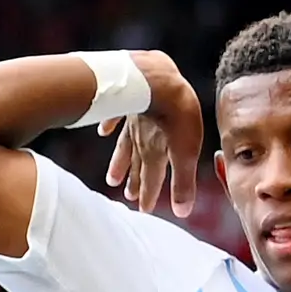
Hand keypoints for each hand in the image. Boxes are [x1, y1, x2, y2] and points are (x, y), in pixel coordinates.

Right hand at [103, 51, 208, 220]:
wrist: (156, 78)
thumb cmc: (175, 113)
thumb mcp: (185, 151)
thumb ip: (183, 182)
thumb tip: (182, 213)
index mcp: (154, 153)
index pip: (152, 180)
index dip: (149, 197)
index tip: (144, 213)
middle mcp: (140, 141)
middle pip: (138, 165)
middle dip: (135, 182)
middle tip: (128, 197)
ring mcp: (133, 122)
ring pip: (125, 147)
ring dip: (119, 162)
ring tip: (112, 178)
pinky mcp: (129, 102)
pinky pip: (116, 117)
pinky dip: (110, 125)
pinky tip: (104, 131)